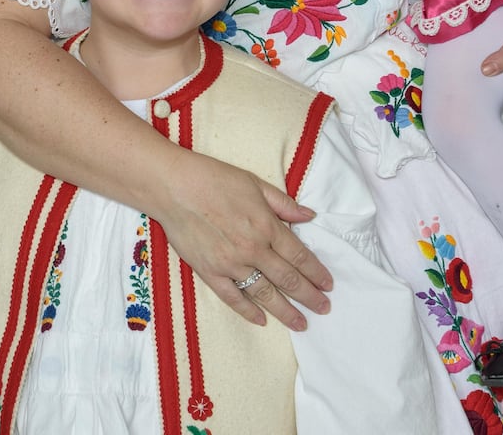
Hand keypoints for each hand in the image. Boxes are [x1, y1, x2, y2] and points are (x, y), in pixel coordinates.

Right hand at [156, 150, 332, 330]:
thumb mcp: (255, 184)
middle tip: (324, 309)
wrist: (174, 187)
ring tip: (301, 324)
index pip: (299, 256)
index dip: (316, 272)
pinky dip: (248, 311)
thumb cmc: (213, 179)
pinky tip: (261, 320)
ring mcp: (230, 264)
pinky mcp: (209, 272)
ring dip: (285, 310)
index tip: (328, 285)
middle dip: (309, 296)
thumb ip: (283, 204)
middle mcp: (252, 249)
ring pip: (264, 293)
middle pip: (288, 279)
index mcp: (266, 225)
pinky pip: (232, 297)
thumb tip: (309, 216)